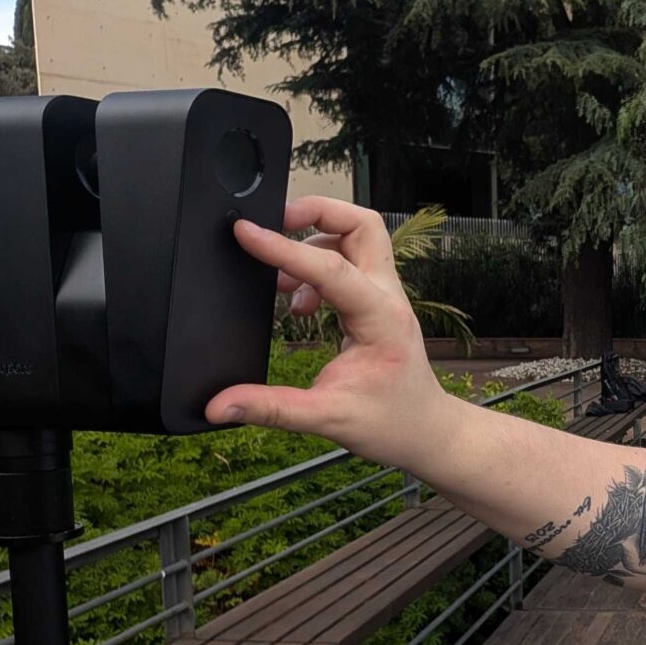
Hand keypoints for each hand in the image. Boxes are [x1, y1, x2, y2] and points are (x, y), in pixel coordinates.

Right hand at [205, 196, 449, 469]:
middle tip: (274, 222)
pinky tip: (298, 303)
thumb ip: (272, 409)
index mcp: (381, 318)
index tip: (244, 231)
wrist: (427, 432)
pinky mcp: (377, 302)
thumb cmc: (391, 423)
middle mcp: (388, 296)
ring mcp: (386, 295)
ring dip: (314, 242)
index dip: (283, 248)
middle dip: (318, 212)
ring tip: (279, 283)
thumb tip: (219, 406)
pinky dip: (317, 266)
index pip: (331, 267)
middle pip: (362, 223)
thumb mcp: (328, 420)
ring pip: (357, 237)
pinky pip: (349, 262)